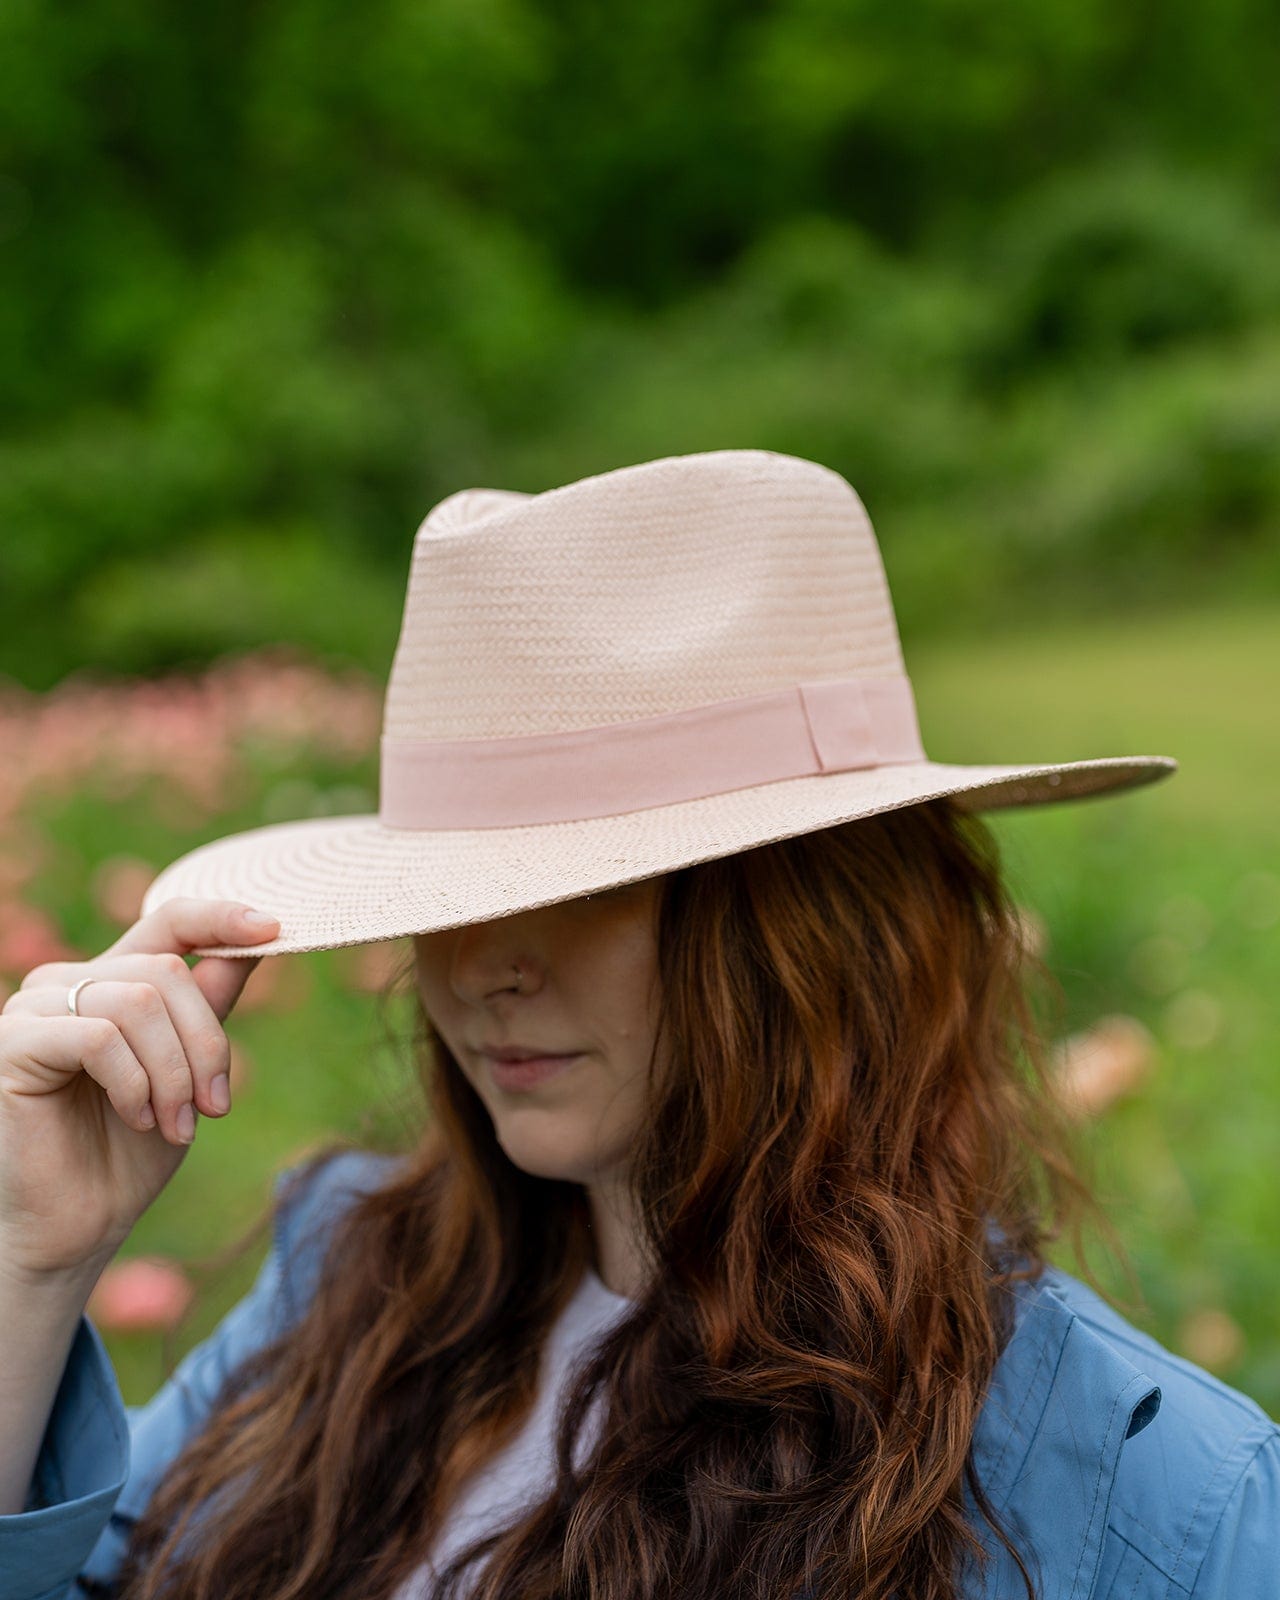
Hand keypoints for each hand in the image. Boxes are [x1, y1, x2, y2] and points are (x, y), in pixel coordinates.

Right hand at [0, 898, 279, 1280]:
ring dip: (174, 1072)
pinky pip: (99, 1036)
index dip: (221, 916)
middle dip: (206, 1043)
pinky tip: (138, 1119)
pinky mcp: (15, 1043)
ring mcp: (36, 1008)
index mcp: (114, 980)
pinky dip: (134, 1083)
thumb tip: (265, 937)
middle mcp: (70, 982)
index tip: (274, 928)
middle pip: (167, 972)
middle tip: (215, 1106)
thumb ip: (212, 1004)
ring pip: (138, 1002)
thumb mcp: (190, 1068)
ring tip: (178, 1124)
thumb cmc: (131, 1149)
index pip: (169, 920)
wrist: (79, 1225)